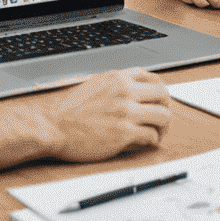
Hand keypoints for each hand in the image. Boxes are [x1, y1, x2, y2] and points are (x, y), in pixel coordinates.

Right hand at [0, 68, 171, 180]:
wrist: (52, 126)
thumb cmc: (69, 109)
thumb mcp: (95, 85)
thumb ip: (117, 85)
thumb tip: (136, 91)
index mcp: (118, 78)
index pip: (153, 77)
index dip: (161, 89)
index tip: (160, 99)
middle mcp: (125, 92)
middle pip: (163, 95)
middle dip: (167, 107)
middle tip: (162, 118)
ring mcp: (126, 113)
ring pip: (163, 116)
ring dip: (163, 126)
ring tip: (158, 133)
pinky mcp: (123, 134)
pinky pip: (150, 136)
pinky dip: (151, 141)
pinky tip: (145, 143)